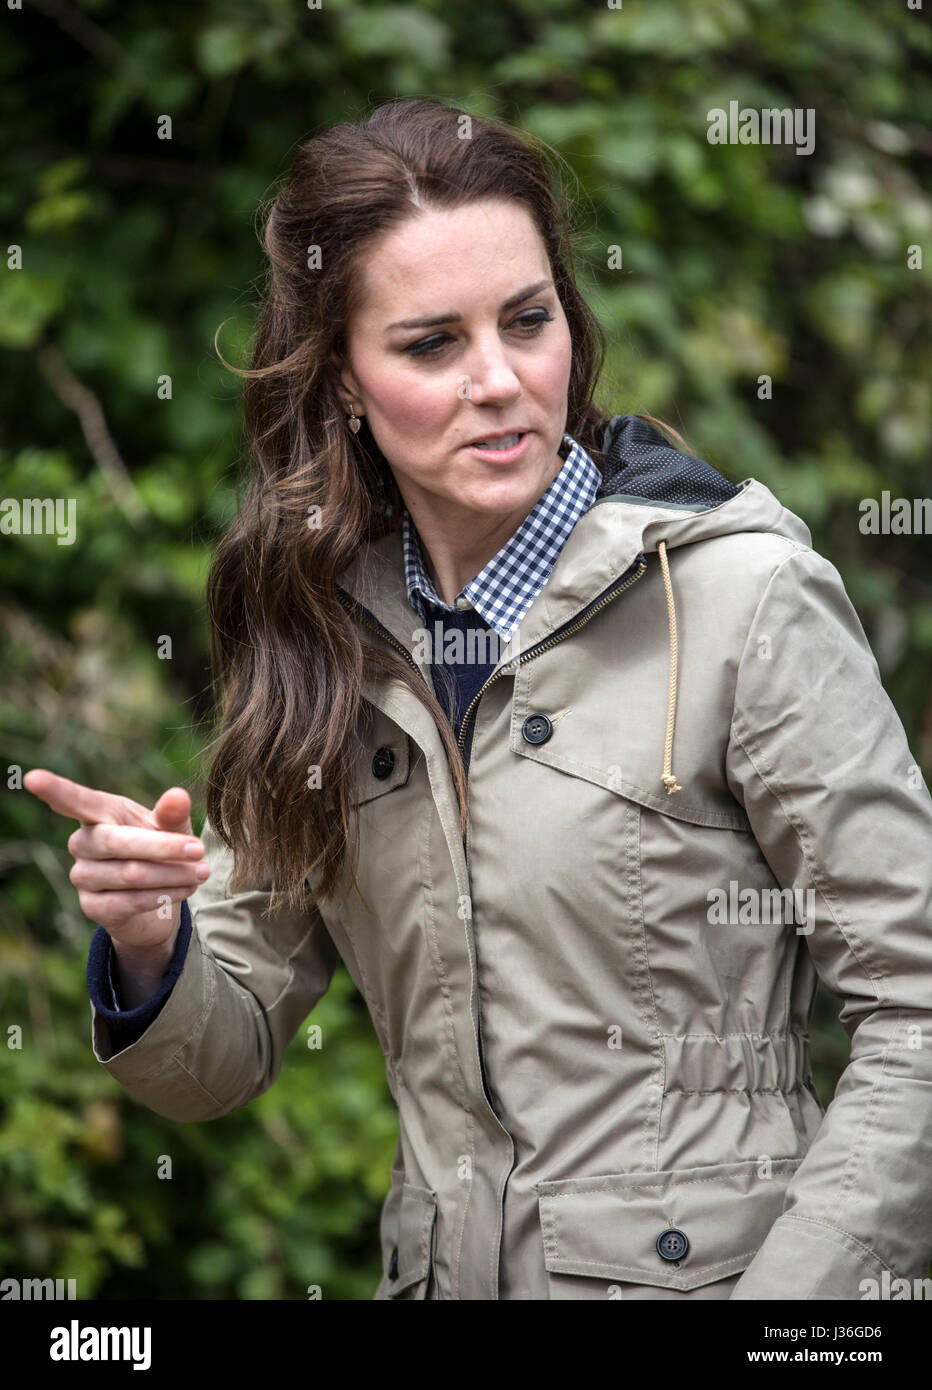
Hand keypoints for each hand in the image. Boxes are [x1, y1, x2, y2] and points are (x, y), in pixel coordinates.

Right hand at [23, 770, 209, 954]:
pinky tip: (185, 889)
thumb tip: (177, 795)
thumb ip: (173, 813)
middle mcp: (83, 843)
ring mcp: (83, 876)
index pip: (74, 800)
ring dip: (172, 875)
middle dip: (164, 847)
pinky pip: (130, 901)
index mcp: (99, 813)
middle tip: (199, 850)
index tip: (33, 778)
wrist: (159, 899)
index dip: (54, 790)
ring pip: (130, 874)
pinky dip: (164, 895)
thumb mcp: (172, 828)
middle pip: (118, 843)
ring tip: (201, 872)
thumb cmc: (160, 850)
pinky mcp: (92, 906)